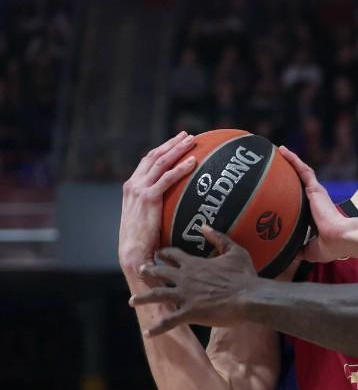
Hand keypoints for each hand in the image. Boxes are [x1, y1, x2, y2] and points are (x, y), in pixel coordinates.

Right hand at [118, 131, 196, 277]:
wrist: (133, 253)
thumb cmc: (144, 241)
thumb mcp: (147, 218)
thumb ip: (156, 206)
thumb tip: (174, 203)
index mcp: (132, 187)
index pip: (148, 162)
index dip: (163, 150)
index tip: (177, 142)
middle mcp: (133, 184)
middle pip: (154, 156)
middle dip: (171, 144)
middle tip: (188, 136)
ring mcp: (139, 190)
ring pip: (161, 162)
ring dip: (177, 150)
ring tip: (192, 141)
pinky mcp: (148, 198)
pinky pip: (168, 178)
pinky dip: (181, 168)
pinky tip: (193, 162)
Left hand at [128, 226, 260, 334]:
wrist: (249, 298)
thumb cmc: (244, 275)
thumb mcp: (235, 252)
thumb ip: (219, 237)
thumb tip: (204, 226)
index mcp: (194, 264)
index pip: (172, 255)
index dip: (165, 253)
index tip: (159, 253)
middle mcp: (184, 278)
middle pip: (159, 273)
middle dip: (148, 272)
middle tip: (140, 271)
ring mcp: (184, 296)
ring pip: (156, 296)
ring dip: (143, 298)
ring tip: (132, 300)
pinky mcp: (189, 313)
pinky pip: (168, 321)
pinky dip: (157, 327)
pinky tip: (147, 332)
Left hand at [278, 145, 357, 262]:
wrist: (342, 238)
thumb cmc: (332, 246)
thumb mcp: (310, 250)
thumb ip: (298, 249)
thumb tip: (286, 254)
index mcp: (314, 215)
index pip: (300, 202)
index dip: (290, 196)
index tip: (277, 192)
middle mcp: (315, 202)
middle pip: (298, 184)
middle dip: (288, 174)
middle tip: (274, 166)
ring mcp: (316, 193)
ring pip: (300, 173)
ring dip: (290, 162)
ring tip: (278, 152)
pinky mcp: (316, 188)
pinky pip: (302, 170)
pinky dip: (293, 159)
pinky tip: (282, 150)